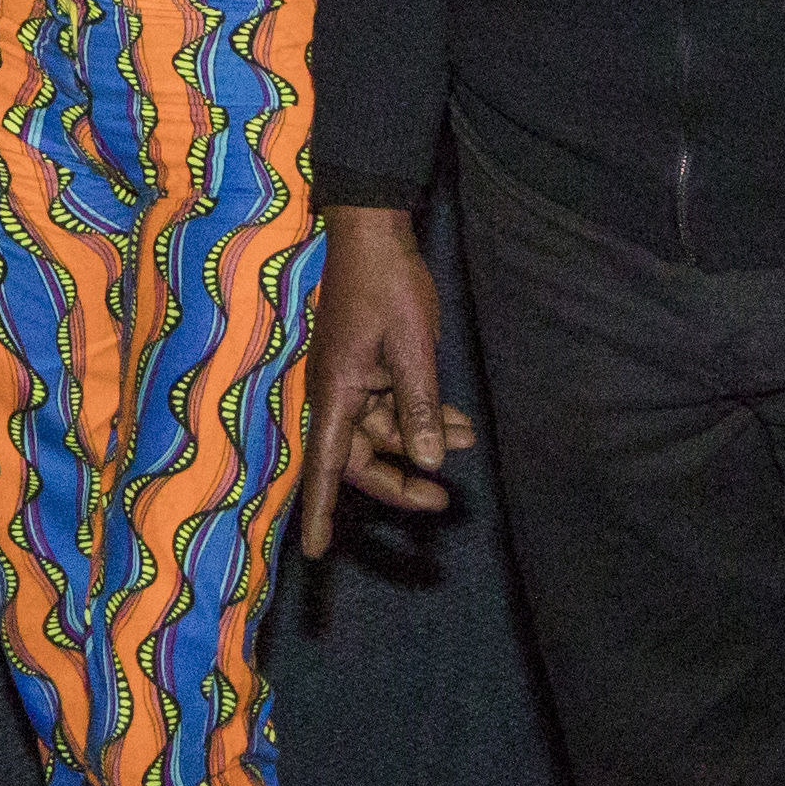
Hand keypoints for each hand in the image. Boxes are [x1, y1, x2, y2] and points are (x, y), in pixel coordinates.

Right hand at [297, 201, 475, 552]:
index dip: (321, 511)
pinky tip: (456, 419)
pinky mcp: (367, 366)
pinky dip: (422, 414)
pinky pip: (393, 405)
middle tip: (443, 502)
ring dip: (423, 439)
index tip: (317, 554)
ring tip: (467, 439)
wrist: (373, 232)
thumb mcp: (412, 348)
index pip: (326, 466)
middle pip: (362, 458)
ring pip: (384, 431)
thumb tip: (427, 460)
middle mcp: (336, 393)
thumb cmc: (386, 286)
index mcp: (336, 392)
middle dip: (402, 480)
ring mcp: (351, 379)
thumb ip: (419, 407)